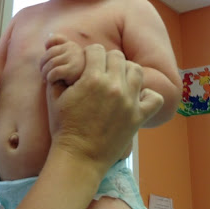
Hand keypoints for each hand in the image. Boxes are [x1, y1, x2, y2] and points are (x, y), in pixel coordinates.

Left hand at [40, 33, 84, 85]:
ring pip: (51, 63)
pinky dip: (50, 77)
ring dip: (45, 73)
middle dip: (43, 64)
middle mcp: (74, 48)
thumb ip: (58, 47)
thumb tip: (49, 34)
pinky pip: (54, 72)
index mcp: (71, 45)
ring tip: (45, 79)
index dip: (48, 46)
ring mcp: (75, 57)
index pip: (54, 39)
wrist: (85, 88)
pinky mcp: (74, 69)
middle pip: (49, 53)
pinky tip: (52, 81)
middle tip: (43, 74)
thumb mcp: (66, 59)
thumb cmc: (73, 75)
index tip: (47, 60)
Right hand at [46, 44, 163, 171]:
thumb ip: (59, 74)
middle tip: (101, 72)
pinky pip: (154, 98)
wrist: (79, 158)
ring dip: (126, 72)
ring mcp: (129, 102)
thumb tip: (62, 61)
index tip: (87, 63)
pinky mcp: (138, 117)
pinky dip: (147, 95)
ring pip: (136, 70)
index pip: (97, 50)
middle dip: (107, 60)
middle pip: (117, 56)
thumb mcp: (55, 97)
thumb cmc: (64, 128)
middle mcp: (113, 86)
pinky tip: (136, 98)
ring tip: (118, 81)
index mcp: (92, 79)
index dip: (90, 54)